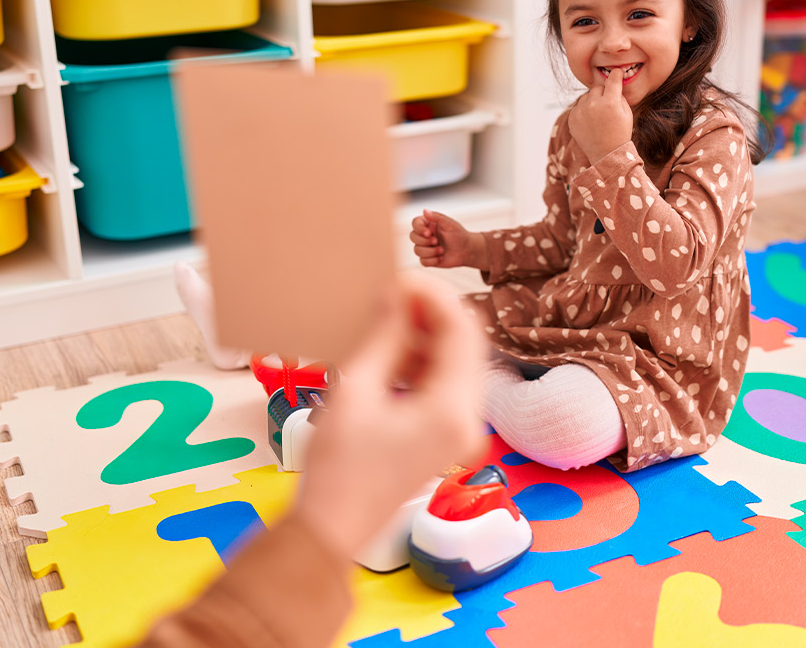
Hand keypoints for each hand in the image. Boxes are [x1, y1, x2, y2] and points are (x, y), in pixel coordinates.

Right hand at [292, 273, 486, 560]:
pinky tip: (393, 353)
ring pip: (461, 362)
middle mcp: (471, 419)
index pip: (461, 331)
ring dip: (430, 336)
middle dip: (435, 312)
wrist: (334, 528)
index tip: (401, 276)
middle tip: (394, 293)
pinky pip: (450, 385)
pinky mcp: (450, 438)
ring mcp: (465, 431)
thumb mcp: (356, 390)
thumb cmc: (338, 466)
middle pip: (469, 344)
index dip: (435, 295)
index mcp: (453, 409)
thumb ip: (384, 337)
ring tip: (388, 320)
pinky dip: (427, 362)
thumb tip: (397, 293)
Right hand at [410, 209, 485, 268]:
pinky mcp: (428, 259)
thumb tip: (424, 211)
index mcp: (428, 224)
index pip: (415, 223)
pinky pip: (422, 261)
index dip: (419, 228)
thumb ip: (437, 217)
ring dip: (430, 252)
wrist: (467, 250)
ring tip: (442, 250)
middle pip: (413, 237)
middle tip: (436, 241)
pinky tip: (441, 257)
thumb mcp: (450, 224)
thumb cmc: (459, 235)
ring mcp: (425, 247)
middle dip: (424, 241)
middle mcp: (424, 235)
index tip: (429, 233)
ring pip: (417, 250)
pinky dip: (432, 260)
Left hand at [568, 66, 633, 164]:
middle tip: (608, 104)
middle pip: (598, 87)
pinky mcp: (572, 118)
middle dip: (604, 92)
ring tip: (599, 116)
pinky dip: (584, 110)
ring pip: (587, 96)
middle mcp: (593, 105)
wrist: (606, 155)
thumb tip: (613, 82)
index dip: (616, 75)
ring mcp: (580, 112)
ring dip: (593, 101)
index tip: (616, 72)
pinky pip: (579, 106)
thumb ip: (620, 95)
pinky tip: (591, 122)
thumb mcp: (627, 113)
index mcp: (610, 103)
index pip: (612, 80)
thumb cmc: (620, 133)